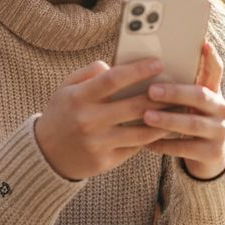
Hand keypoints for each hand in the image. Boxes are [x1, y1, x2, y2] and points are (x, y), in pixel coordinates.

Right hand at [36, 58, 173, 180]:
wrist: (46, 155)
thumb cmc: (62, 114)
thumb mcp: (67, 89)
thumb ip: (89, 73)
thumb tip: (114, 66)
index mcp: (78, 98)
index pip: (112, 79)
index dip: (138, 70)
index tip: (158, 64)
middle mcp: (88, 121)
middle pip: (133, 107)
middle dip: (160, 97)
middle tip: (178, 88)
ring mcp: (97, 143)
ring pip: (140, 132)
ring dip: (164, 121)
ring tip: (179, 109)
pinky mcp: (105, 161)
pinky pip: (135, 148)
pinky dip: (151, 138)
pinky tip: (164, 128)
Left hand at [143, 43, 224, 179]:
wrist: (208, 155)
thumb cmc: (188, 119)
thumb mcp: (188, 102)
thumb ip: (175, 85)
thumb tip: (142, 66)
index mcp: (212, 92)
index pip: (215, 70)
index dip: (211, 58)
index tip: (203, 44)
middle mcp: (220, 109)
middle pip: (201, 96)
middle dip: (175, 93)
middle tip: (151, 91)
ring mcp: (218, 131)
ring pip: (193, 124)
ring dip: (168, 119)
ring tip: (146, 117)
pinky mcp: (212, 152)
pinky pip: (185, 147)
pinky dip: (165, 144)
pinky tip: (147, 143)